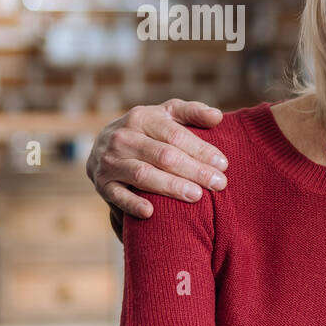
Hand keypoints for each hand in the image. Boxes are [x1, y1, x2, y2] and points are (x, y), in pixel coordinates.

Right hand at [87, 99, 227, 217]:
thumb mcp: (167, 114)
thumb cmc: (148, 131)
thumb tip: (218, 117)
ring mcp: (110, 161)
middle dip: (194, 170)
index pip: (176, 135)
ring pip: (143, 174)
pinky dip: (131, 204)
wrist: (104, 146)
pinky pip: (117, 195)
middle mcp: (123, 138)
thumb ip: (193, 112)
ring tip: (197, 196)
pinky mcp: (102, 184)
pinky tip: (151, 212)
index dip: (201, 150)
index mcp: (142, 118)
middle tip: (219, 183)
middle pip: (163, 156)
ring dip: (170, 186)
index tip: (223, 164)